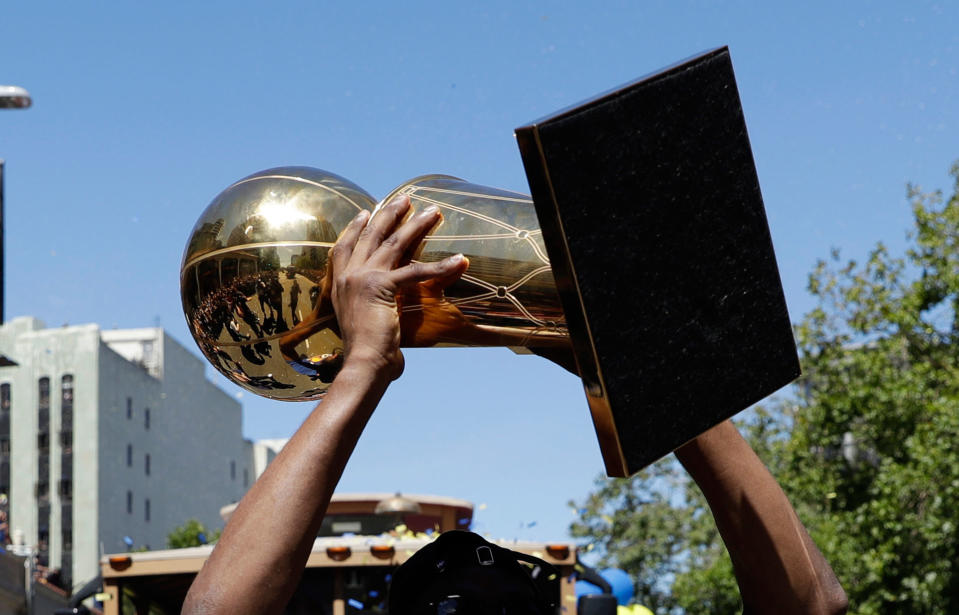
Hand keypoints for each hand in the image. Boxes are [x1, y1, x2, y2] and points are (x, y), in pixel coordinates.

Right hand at [330, 196, 467, 379]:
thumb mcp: (361, 321)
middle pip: (371, 236)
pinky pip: (416, 271)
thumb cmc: (365, 351)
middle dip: (389, 214)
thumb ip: (370, 310)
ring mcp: (362, 279)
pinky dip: (441, 266)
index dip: (356, 228)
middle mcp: (348, 276)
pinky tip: (459, 260)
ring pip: (394, 244)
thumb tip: (383, 317)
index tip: (366, 212)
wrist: (363, 362)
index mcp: (339, 283)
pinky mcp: (382, 287)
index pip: (345, 246)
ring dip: (416, 225)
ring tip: (432, 212)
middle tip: (404, 198)